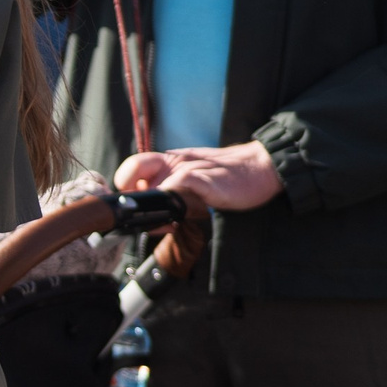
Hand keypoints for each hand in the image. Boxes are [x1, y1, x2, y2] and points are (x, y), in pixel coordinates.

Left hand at [115, 141, 281, 211]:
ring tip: (161, 226)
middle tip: (144, 218)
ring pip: (152, 186)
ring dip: (152, 210)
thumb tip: (151, 216)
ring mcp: (187, 169)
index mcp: (168, 160)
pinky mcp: (203, 180)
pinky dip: (172, 207)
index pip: (132, 167)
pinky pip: (177, 188)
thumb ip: (171, 192)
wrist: (260, 167)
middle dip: (134, 200)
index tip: (134, 205)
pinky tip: (178, 221)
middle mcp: (173, 162)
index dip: (126, 186)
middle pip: (133, 173)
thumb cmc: (226, 177)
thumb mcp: (193, 180)